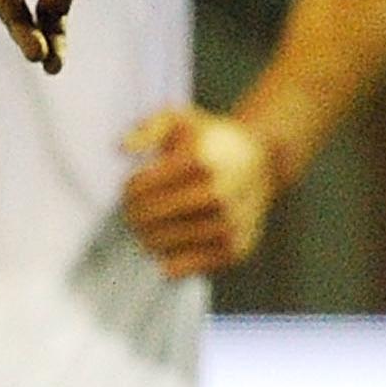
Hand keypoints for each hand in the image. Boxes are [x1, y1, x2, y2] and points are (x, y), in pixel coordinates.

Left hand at [120, 107, 280, 278]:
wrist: (264, 160)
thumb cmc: (210, 140)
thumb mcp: (180, 120)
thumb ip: (148, 128)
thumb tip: (121, 149)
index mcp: (201, 160)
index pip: (139, 189)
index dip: (128, 189)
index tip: (131, 187)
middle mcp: (219, 193)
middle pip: (148, 218)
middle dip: (133, 216)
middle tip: (134, 212)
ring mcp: (229, 223)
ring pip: (164, 244)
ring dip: (149, 238)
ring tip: (149, 228)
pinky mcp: (237, 248)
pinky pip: (188, 267)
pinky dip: (171, 261)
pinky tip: (170, 245)